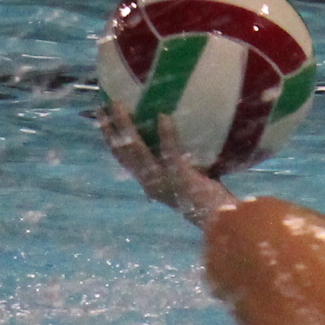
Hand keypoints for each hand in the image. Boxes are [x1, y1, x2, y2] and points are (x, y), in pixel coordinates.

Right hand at [99, 106, 236, 228]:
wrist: (222, 220)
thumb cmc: (209, 199)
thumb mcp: (185, 179)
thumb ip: (177, 162)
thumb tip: (179, 133)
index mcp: (149, 183)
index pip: (122, 159)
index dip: (110, 140)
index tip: (103, 119)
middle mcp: (149, 182)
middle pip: (123, 152)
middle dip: (110, 128)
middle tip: (104, 106)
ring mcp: (162, 180)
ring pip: (137, 149)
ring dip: (127, 125)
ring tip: (121, 105)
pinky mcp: (179, 177)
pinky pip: (169, 151)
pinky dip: (166, 133)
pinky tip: (163, 116)